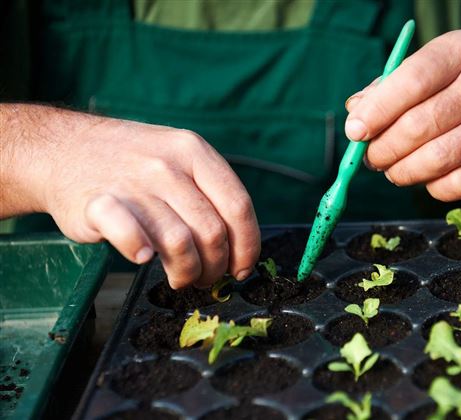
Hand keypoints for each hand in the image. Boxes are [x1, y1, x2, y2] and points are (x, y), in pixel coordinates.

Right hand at [11, 106, 259, 288]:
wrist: (63, 148)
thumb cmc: (130, 163)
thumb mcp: (177, 157)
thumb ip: (208, 192)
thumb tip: (240, 248)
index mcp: (194, 151)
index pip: (238, 206)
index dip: (247, 246)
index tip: (242, 268)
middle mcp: (166, 164)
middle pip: (213, 231)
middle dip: (216, 267)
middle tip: (206, 277)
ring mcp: (132, 183)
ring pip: (180, 243)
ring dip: (187, 272)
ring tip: (181, 276)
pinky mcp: (99, 203)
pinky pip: (130, 236)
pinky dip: (140, 252)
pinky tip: (143, 258)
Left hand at [344, 30, 460, 200]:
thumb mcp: (438, 70)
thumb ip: (393, 87)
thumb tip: (356, 112)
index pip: (411, 81)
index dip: (376, 111)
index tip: (356, 131)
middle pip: (416, 127)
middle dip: (382, 150)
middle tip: (372, 158)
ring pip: (433, 160)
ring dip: (401, 172)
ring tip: (393, 170)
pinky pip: (455, 185)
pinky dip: (431, 188)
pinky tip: (428, 178)